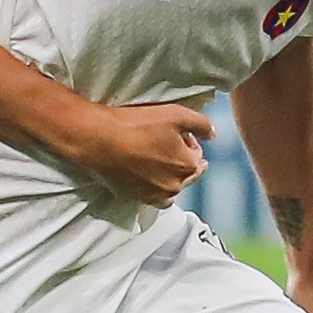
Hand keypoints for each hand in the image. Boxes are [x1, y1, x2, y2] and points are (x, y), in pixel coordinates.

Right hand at [72, 102, 212, 207]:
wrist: (99, 140)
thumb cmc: (136, 125)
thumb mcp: (176, 114)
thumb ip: (201, 124)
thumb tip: (213, 134)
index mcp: (188, 165)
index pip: (197, 155)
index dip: (188, 142)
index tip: (173, 132)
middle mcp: (174, 186)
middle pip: (185, 174)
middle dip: (179, 159)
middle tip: (162, 142)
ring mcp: (154, 195)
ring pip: (169, 187)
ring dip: (167, 175)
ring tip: (153, 159)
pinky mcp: (135, 199)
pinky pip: (151, 196)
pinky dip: (152, 186)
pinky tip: (142, 173)